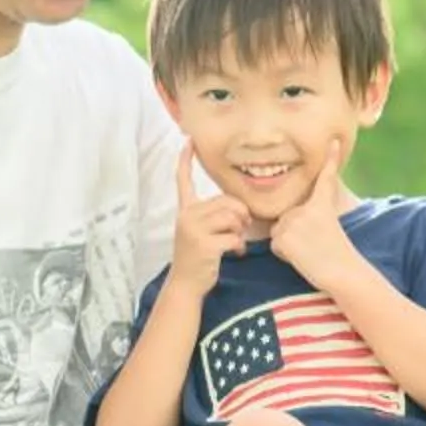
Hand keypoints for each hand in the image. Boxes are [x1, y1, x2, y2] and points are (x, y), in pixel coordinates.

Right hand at [166, 145, 251, 298]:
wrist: (186, 283)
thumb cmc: (198, 257)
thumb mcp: (201, 232)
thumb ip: (216, 216)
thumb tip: (243, 211)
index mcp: (185, 211)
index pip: (183, 181)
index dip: (185, 161)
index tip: (189, 141)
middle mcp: (187, 216)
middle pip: (226, 201)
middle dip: (240, 214)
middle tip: (241, 228)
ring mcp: (194, 230)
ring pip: (232, 217)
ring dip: (240, 230)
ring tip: (236, 241)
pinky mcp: (204, 244)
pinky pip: (234, 236)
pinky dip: (239, 245)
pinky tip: (234, 252)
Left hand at [266, 137, 360, 287]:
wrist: (342, 273)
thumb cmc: (338, 258)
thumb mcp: (328, 230)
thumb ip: (311, 219)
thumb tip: (289, 222)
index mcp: (323, 205)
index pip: (326, 179)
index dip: (331, 160)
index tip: (333, 141)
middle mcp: (308, 208)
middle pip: (286, 219)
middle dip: (293, 235)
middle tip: (315, 247)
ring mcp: (295, 220)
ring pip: (279, 233)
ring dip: (289, 246)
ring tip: (309, 253)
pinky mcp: (285, 235)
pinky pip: (275, 246)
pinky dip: (285, 256)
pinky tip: (302, 258)